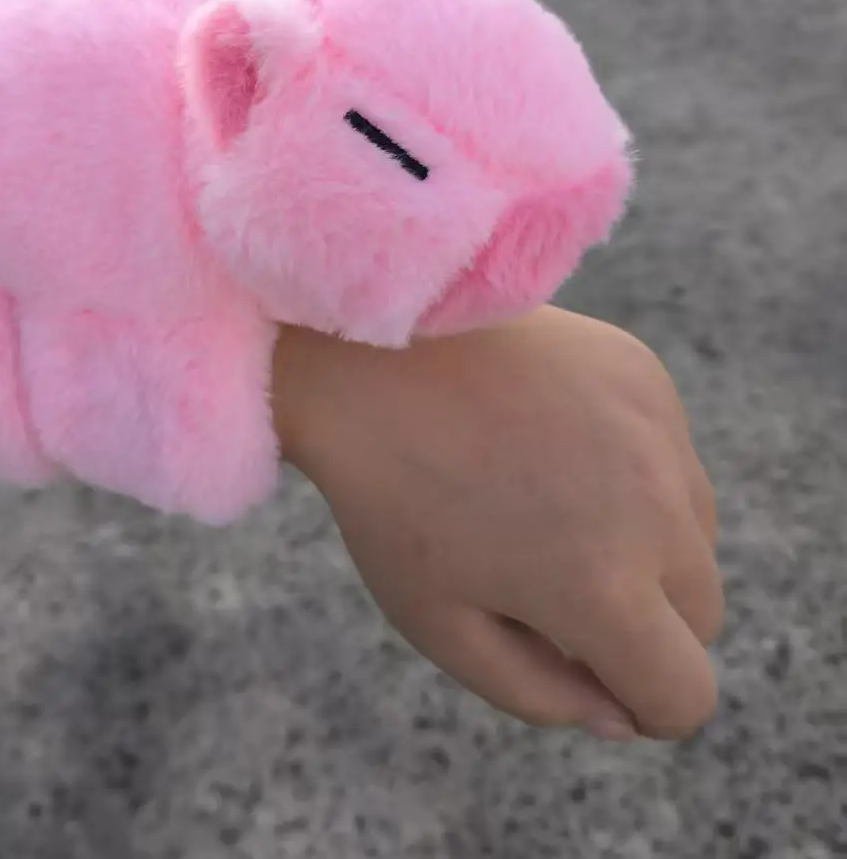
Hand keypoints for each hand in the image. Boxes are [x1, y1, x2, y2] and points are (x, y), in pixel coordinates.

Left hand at [274, 306, 721, 740]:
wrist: (372, 358)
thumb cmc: (392, 497)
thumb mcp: (440, 623)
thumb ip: (538, 694)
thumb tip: (619, 714)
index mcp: (602, 589)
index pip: (683, 694)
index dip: (643, 705)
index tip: (595, 676)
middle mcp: (654, 512)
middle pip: (700, 614)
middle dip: (645, 623)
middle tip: (552, 584)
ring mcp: (657, 435)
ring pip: (695, 532)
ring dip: (647, 543)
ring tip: (546, 506)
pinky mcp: (646, 378)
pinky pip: (670, 455)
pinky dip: (633, 467)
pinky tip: (550, 441)